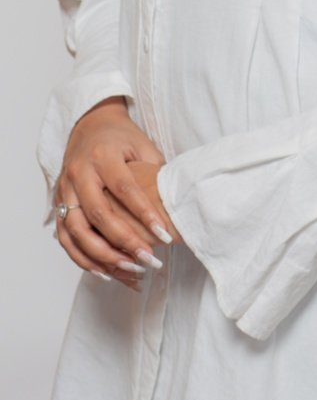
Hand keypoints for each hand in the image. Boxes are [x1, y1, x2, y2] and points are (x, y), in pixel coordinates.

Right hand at [53, 97, 179, 291]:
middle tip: (148, 260)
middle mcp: (79, 173)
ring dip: (102, 256)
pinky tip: (105, 272)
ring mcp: (64, 190)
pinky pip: (64, 237)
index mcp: (102, 155)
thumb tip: (176, 204)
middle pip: (98, 213)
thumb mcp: (143, 146)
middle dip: (124, 241)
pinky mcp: (58, 204)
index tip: (165, 235)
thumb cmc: (123, 138)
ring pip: (76, 230)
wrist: (90, 127)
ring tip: (130, 271)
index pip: (124, 188)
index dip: (144, 213)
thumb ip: (155, 173)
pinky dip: (82, 258)